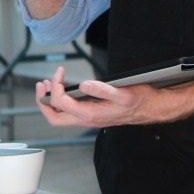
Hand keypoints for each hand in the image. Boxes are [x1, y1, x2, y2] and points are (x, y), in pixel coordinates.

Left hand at [34, 65, 162, 128]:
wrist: (151, 109)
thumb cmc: (139, 101)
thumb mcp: (123, 93)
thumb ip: (103, 90)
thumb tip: (84, 84)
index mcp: (91, 115)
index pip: (61, 104)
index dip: (55, 88)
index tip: (60, 73)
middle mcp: (87, 120)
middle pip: (54, 118)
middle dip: (43, 101)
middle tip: (43, 83)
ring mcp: (88, 118)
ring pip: (60, 116)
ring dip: (50, 100)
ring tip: (49, 83)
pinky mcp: (91, 114)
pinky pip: (69, 111)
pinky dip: (61, 100)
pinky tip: (64, 87)